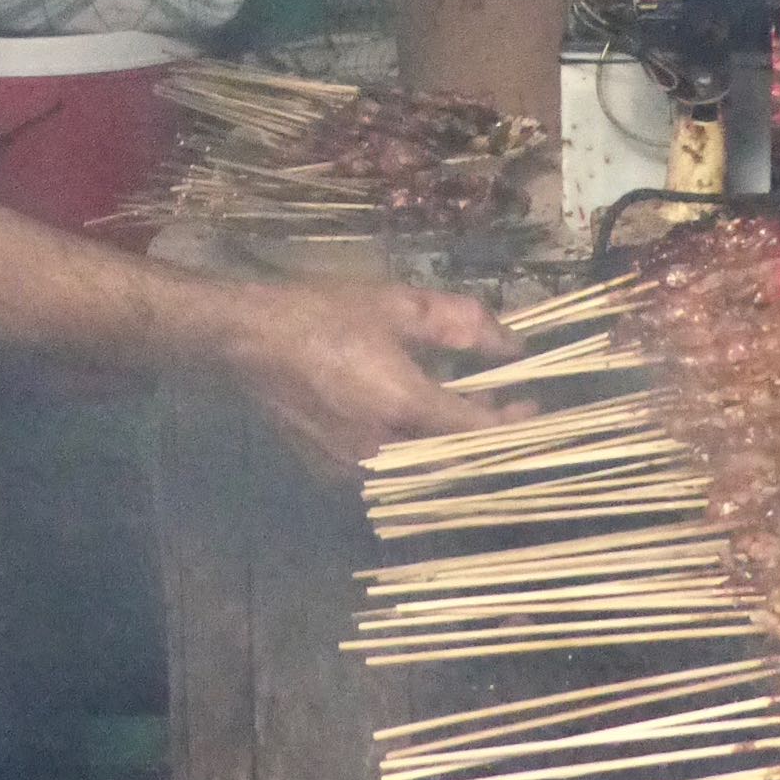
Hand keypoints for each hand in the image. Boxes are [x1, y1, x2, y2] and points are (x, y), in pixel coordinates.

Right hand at [223, 282, 525, 473]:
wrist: (246, 339)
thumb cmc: (322, 314)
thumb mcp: (396, 305)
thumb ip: (459, 324)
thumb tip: (510, 342)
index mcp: (404, 407)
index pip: (479, 431)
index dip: (514, 423)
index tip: (534, 405)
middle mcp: (383, 451)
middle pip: (455, 459)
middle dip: (484, 437)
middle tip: (501, 405)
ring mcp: (355, 470)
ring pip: (422, 471)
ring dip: (448, 447)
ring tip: (455, 410)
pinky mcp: (331, 475)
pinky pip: (388, 473)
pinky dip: (410, 453)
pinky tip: (408, 424)